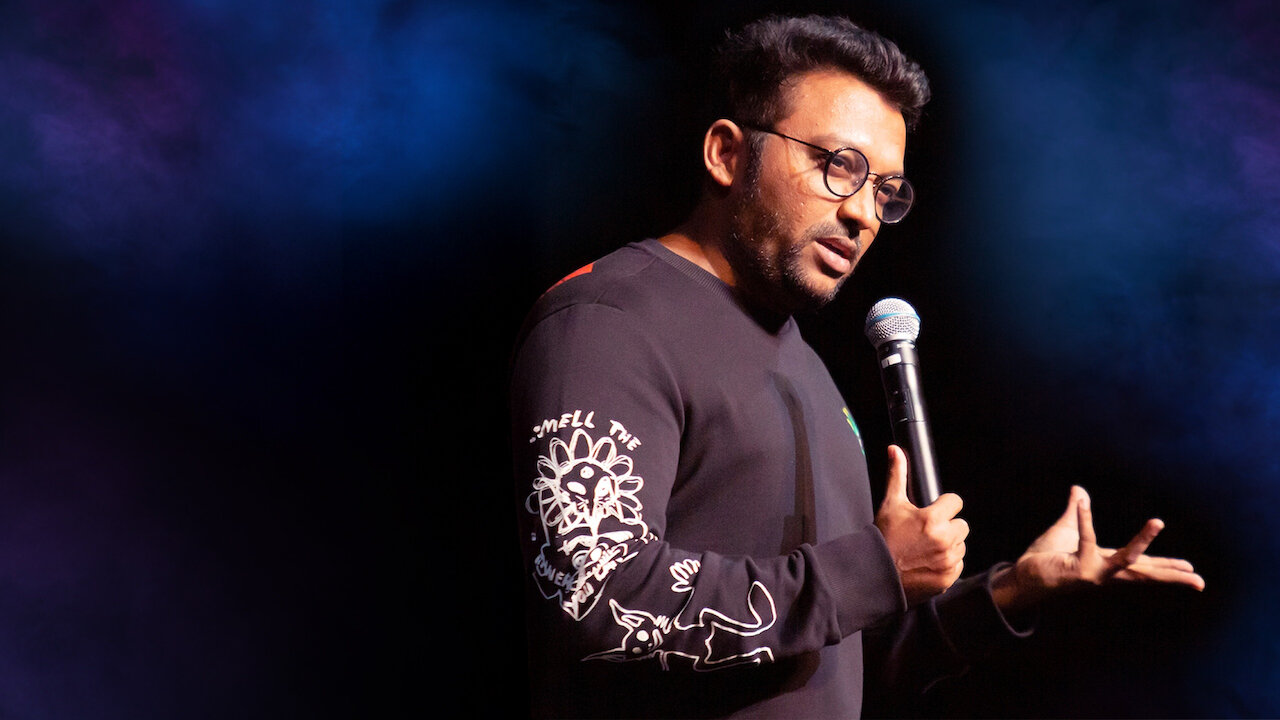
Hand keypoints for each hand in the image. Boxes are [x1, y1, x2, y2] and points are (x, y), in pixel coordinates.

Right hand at [875, 446, 967, 604]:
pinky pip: (958, 564)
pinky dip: (947, 563)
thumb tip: (895, 450)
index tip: (933, 512)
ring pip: (961, 544)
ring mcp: (948, 560)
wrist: (876, 573)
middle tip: (927, 533)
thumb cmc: (883, 537)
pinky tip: (929, 562)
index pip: (955, 502)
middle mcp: (944, 540)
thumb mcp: (891, 504)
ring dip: (949, 545)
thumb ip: (897, 475)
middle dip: (948, 526)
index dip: (943, 505)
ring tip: (927, 548)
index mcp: (932, 519)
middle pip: (962, 524)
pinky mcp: (948, 577)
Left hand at [992, 486, 1204, 611]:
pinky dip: (1084, 519)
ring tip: (1158, 521)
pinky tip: (1084, 500)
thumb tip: (1078, 489)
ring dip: (1142, 540)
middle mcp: (1106, 571)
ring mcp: (1095, 573)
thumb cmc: (1044, 558)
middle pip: (1145, 573)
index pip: (1144, 566)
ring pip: (1126, 558)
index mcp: (1108, 563)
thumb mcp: (1065, 529)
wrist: (1023, 577)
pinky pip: (1086, 539)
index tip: (1192, 570)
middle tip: (1200, 580)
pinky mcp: (1079, 568)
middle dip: (1172, 575)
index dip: (1167, 567)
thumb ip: (1075, 511)